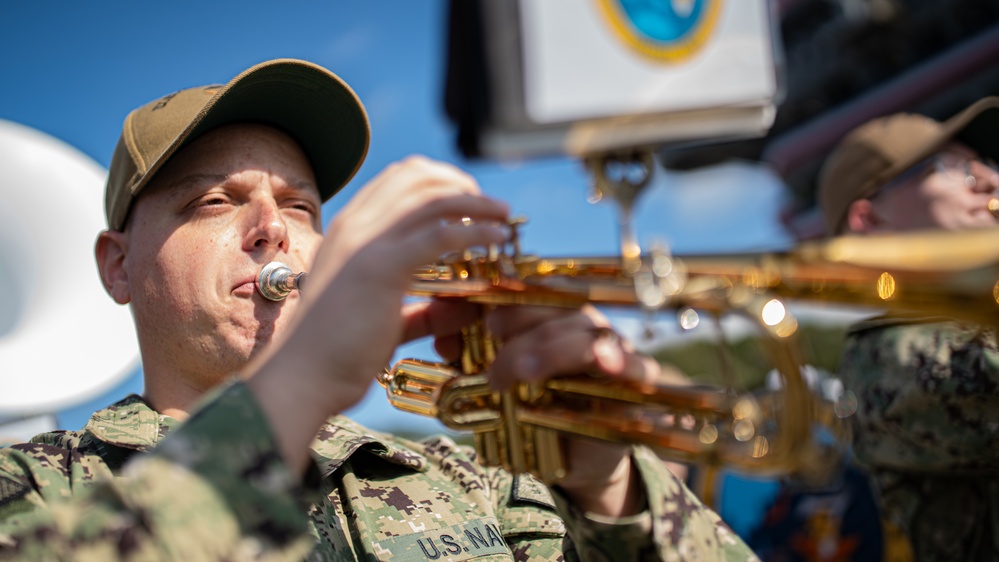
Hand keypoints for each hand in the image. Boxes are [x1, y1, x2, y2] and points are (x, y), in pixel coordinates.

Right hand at [247, 156, 507, 471]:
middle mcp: (355, 226)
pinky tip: (496, 238)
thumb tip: (466, 307)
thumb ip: (424, 311)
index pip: (398, 180)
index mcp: (349, 230)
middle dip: (461, 184)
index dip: (440, 181)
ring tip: (503, 217)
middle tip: (492, 208)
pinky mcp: (380, 267)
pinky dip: (475, 231)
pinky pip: (439, 234)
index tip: (470, 200)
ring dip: (477, 203)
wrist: (302, 379)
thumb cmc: (336, 355)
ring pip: (432, 198)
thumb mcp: (386, 321)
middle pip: (418, 177)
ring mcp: (365, 243)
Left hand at [484, 305, 660, 515]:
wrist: (578, 458)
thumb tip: (441, 338)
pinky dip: (616, 361)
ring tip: (520, 372)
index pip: (528, 288)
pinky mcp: (637, 379)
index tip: (469, 305)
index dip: (500, 292)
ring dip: (550, 348)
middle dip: (519, 318)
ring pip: (585, 332)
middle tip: (490, 337)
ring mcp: (614, 346)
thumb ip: (472, 359)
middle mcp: (584, 323)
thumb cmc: (536, 412)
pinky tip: (603, 362)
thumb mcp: (497, 384)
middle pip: (556, 303)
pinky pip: (633, 364)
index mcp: (552, 316)